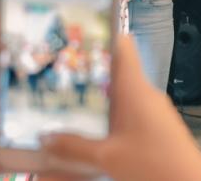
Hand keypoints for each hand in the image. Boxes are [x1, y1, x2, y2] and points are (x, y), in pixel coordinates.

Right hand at [41, 36, 200, 180]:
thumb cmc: (155, 165)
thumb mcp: (107, 157)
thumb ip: (74, 147)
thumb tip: (44, 137)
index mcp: (136, 89)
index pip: (123, 46)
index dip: (101, 35)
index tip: (74, 35)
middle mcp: (146, 93)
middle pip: (114, 72)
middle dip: (86, 74)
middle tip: (56, 76)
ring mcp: (152, 109)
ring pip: (119, 94)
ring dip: (96, 98)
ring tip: (65, 103)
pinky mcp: (155, 125)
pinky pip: (127, 112)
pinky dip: (107, 116)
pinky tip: (89, 129)